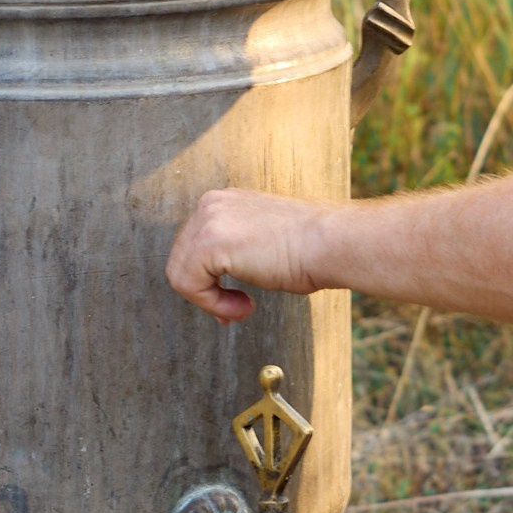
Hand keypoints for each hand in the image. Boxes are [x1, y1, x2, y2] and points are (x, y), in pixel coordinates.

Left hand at [166, 188, 330, 322]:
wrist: (331, 243)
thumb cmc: (310, 250)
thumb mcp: (262, 242)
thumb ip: (235, 250)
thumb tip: (211, 280)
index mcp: (225, 202)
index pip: (194, 247)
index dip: (210, 280)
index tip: (236, 301)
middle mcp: (212, 204)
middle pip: (181, 260)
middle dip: (207, 292)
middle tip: (237, 310)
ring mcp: (208, 220)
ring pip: (181, 274)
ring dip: (211, 302)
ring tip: (242, 309)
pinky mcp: (209, 242)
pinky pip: (189, 285)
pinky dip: (212, 305)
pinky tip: (243, 306)